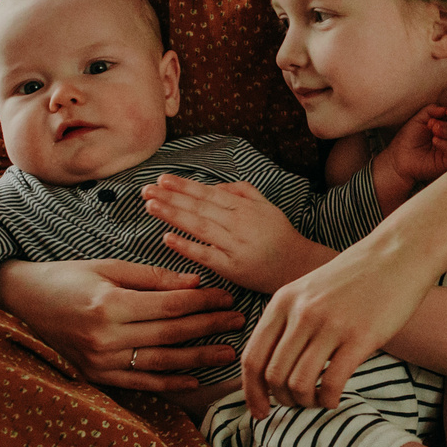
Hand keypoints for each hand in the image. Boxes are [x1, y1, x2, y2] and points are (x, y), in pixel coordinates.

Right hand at [0, 257, 246, 390]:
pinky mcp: (96, 376)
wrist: (22, 303)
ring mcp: (100, 361)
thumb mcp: (107, 267)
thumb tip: (194, 283)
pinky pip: (139, 382)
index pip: (169, 306)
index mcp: (109, 304)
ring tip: (226, 353)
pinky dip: (167, 383)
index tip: (227, 297)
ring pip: (160, 362)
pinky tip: (192, 380)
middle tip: (238, 321)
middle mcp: (105, 337)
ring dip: (197, 359)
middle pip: (170, 334)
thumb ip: (151, 278)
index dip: (202, 302)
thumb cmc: (66, 278)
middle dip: (208, 328)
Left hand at [140, 175, 325, 292]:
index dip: (184, 186)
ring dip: (173, 215)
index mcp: (245, 208)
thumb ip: (244, 192)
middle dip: (170, 197)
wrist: (300, 267)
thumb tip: (217, 186)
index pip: (208, 194)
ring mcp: (235, 245)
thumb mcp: (267, 207)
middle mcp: (239, 223)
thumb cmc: (281, 236)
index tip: (162, 179)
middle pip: (199, 207)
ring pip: (199, 226)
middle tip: (146, 189)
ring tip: (151, 206)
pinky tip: (167, 238)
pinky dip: (186, 246)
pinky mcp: (233, 267)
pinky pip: (206, 254)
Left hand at [242, 239, 435, 418]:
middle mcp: (301, 313)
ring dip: (305, 403)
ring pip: (299, 383)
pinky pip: (332, 383)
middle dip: (282, 400)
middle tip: (296, 405)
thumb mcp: (309, 289)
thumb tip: (273, 366)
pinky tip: (334, 398)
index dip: (251, 392)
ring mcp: (330, 325)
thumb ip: (289, 319)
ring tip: (317, 401)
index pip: (253, 358)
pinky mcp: (360, 337)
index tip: (260, 410)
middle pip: (273, 375)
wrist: (397, 255)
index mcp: (283, 301)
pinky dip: (328, 400)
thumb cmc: (355, 277)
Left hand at [371, 105, 446, 213]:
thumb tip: (446, 108)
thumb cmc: (407, 139)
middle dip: (446, 124)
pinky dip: (446, 144)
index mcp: (442, 129)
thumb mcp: (418, 119)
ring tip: (434, 130)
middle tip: (431, 124)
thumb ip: (431, 110)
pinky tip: (435, 140)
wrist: (398, 158)